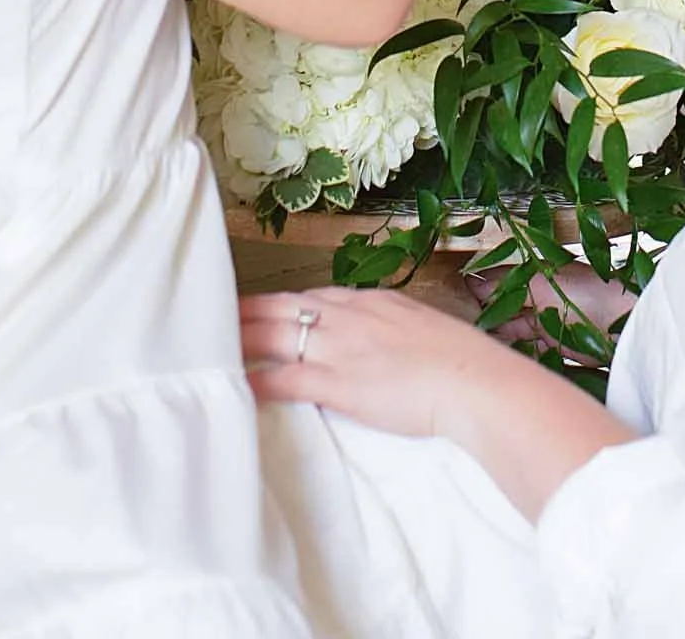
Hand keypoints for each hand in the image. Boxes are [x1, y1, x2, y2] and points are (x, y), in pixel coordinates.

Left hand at [243, 283, 639, 519]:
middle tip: (211, 314)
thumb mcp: (427, 331)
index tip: (259, 309)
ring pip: (275, 334)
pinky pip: (284, 379)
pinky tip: (236, 389)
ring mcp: (341, 346)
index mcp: (373, 301)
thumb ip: (399, 333)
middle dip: (245, 310)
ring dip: (239, 339)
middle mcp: (350, 316)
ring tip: (207, 344)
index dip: (281, 304)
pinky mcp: (338, 381)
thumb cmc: (465, 364)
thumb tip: (390, 347)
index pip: (313, 296)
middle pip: (283, 306)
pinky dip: (257, 382)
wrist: (477, 383)